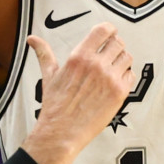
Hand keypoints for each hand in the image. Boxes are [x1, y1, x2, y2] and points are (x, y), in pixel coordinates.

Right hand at [21, 23, 134, 163]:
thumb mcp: (49, 75)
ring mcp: (110, 79)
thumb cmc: (55, 105)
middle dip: (115, 47)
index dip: (109, 30)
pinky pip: (131, 75)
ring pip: (127, 58)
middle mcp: (96, 65)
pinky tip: (115, 83)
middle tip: (110, 56)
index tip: (109, 35)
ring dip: (122, 61)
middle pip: (119, 42)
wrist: (62, 132)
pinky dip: (126, 77)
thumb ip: (44, 54)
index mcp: (79, 57)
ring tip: (112, 70)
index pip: (104, 30)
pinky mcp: (119, 93)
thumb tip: (32, 39)